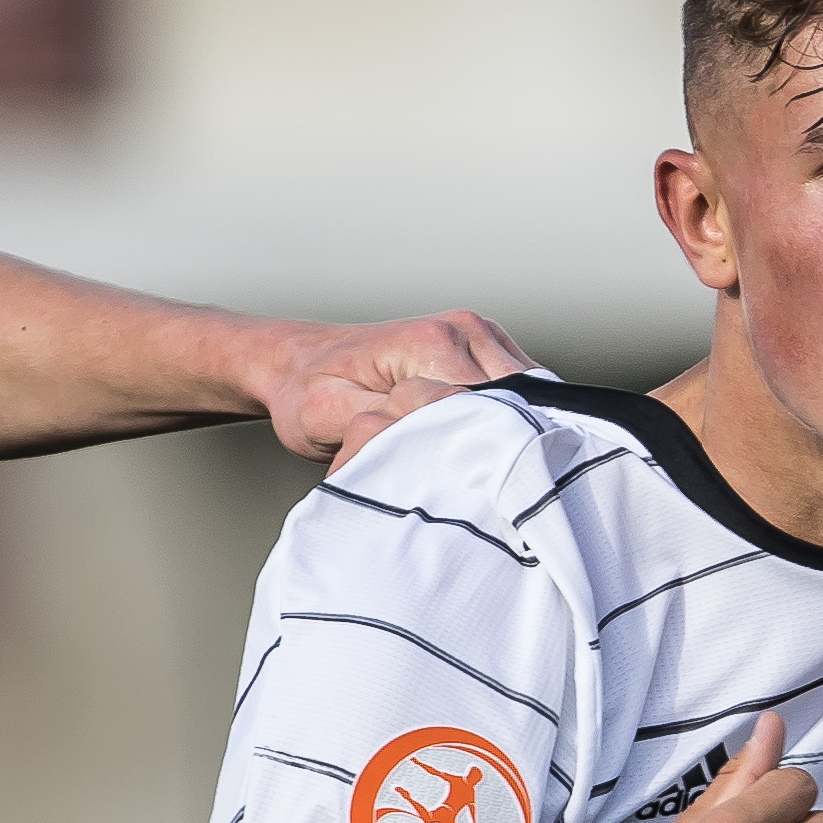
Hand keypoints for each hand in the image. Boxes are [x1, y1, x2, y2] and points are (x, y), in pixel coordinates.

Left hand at [259, 312, 531, 463]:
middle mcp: (466, 331)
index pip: (498, 408)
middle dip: (504, 446)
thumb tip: (440, 432)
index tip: (477, 491)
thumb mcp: (331, 415)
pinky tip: (476, 444)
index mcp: (433, 344)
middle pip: (522, 405)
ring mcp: (480, 336)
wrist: (296, 363)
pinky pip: (518, 395)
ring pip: (526, 402)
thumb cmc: (307, 392)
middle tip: (473, 485)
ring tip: (471, 463)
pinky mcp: (485, 350)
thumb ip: (387, 424)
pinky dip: (504, 423)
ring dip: (506, 435)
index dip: (494, 454)